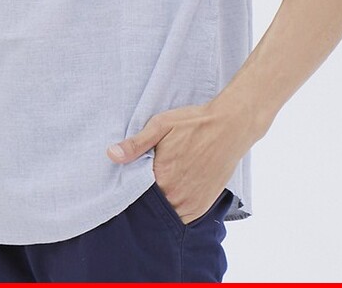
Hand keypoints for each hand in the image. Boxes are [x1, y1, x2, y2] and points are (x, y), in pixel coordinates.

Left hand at [106, 103, 255, 224]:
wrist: (230, 126)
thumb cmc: (194, 123)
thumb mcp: (161, 125)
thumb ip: (136, 144)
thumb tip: (111, 154)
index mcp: (161, 176)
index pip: (135, 193)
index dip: (131, 188)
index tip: (128, 182)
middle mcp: (175, 195)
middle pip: (150, 206)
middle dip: (145, 199)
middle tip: (147, 183)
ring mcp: (190, 204)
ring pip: (166, 214)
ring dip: (161, 206)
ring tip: (161, 188)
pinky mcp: (202, 207)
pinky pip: (182, 218)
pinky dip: (175, 211)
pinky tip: (173, 195)